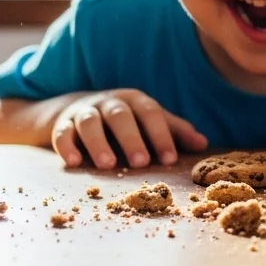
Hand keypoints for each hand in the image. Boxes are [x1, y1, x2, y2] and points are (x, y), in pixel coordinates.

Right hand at [51, 89, 207, 169]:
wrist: (75, 109)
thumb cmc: (123, 120)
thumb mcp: (149, 120)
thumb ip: (174, 130)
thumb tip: (204, 144)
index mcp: (135, 100)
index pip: (151, 114)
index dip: (162, 135)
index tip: (170, 159)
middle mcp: (110, 102)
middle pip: (121, 116)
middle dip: (132, 139)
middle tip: (141, 162)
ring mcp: (84, 111)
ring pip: (90, 122)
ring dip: (99, 142)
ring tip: (107, 165)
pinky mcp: (62, 124)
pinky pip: (62, 133)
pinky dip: (66, 146)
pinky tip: (73, 163)